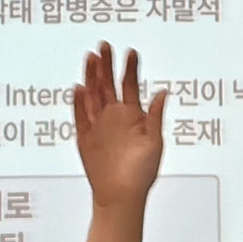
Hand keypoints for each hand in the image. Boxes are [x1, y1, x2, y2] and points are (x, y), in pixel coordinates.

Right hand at [73, 42, 168, 209]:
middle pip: (107, 85)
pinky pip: (81, 117)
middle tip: (104, 46)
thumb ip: (155, 116)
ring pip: (92, 96)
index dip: (129, 68)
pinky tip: (80, 88)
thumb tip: (162, 92)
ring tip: (90, 58)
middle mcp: (113, 117)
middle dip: (106, 65)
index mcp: (132, 116)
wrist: (121, 195)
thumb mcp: (155, 141)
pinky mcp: (85, 138)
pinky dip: (79, 103)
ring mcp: (98, 126)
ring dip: (91, 78)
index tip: (131, 52)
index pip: (129, 85)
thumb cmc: (141, 173)